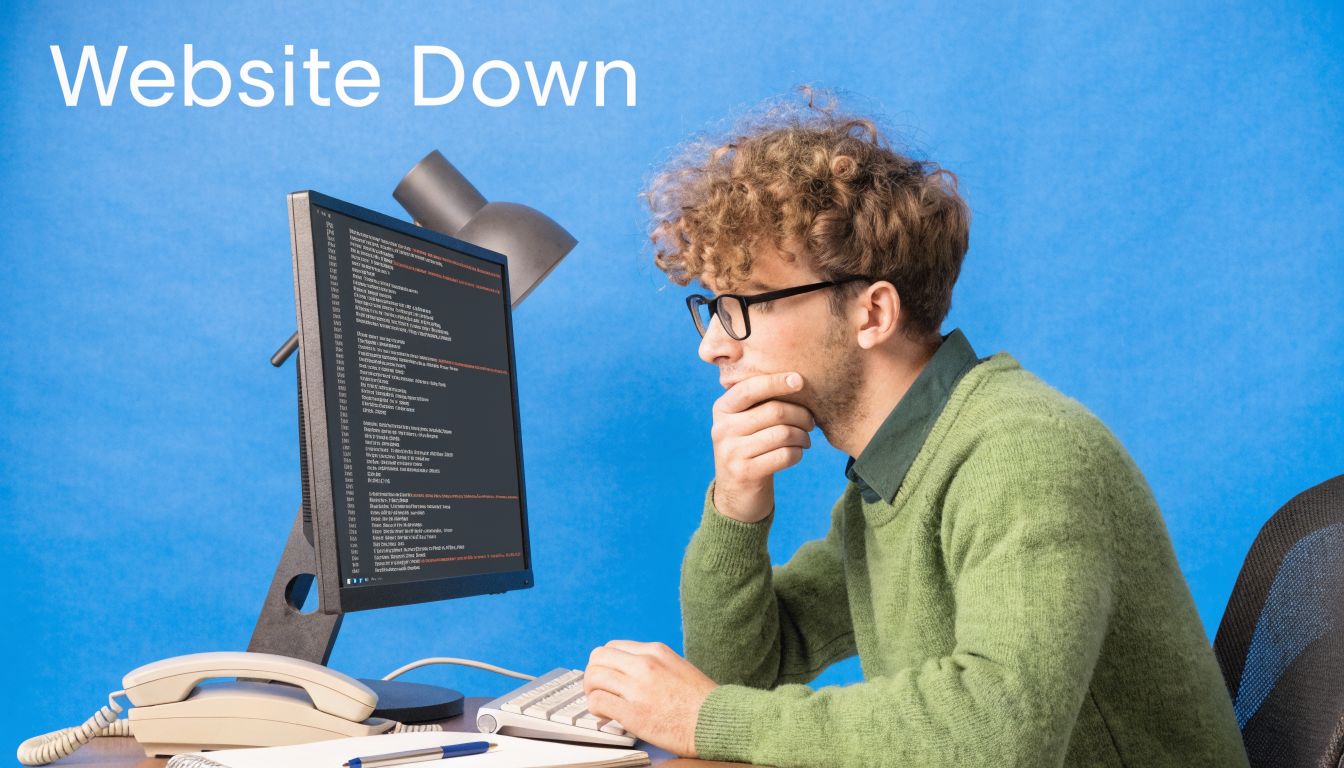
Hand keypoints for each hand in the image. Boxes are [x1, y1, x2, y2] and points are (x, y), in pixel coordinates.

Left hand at [583, 640, 717, 757]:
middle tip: (597, 689)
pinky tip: (606, 717)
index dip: (604, 663)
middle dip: (593, 674)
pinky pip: (598, 703)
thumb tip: (629, 672)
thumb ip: (653, 665)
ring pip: (593, 677)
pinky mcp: (633, 713)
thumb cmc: (702, 701)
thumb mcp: (677, 667)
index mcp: (655, 651)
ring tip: (600, 703)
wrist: (718, 721)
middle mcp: (644, 664)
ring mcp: (638, 688)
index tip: (606, 676)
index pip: (612, 647)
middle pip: (598, 658)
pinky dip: (596, 710)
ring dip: (591, 691)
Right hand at [711, 372, 814, 521]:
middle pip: (775, 411)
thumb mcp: (744, 423)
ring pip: (783, 433)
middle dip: (801, 415)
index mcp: (722, 409)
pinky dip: (798, 453)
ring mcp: (731, 452)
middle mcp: (723, 428)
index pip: (751, 388)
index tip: (800, 380)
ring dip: (803, 436)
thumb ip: (760, 403)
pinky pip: (784, 455)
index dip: (777, 381)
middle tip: (811, 422)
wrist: (736, 493)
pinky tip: (797, 453)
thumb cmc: (750, 448)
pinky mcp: (745, 472)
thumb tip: (797, 381)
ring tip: (806, 440)